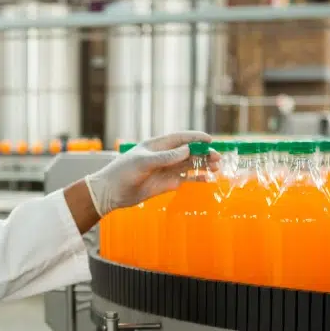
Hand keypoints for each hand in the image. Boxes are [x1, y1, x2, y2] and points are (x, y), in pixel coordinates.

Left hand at [84, 132, 216, 216]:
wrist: (111, 192)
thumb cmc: (123, 172)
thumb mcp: (143, 162)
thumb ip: (165, 157)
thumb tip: (187, 150)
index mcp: (157, 145)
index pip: (181, 138)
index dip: (196, 138)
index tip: (210, 140)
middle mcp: (165, 156)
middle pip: (189, 151)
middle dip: (204, 153)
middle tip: (218, 157)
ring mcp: (167, 169)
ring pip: (190, 165)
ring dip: (204, 165)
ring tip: (217, 168)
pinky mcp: (168, 183)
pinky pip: (186, 179)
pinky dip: (198, 178)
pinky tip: (209, 179)